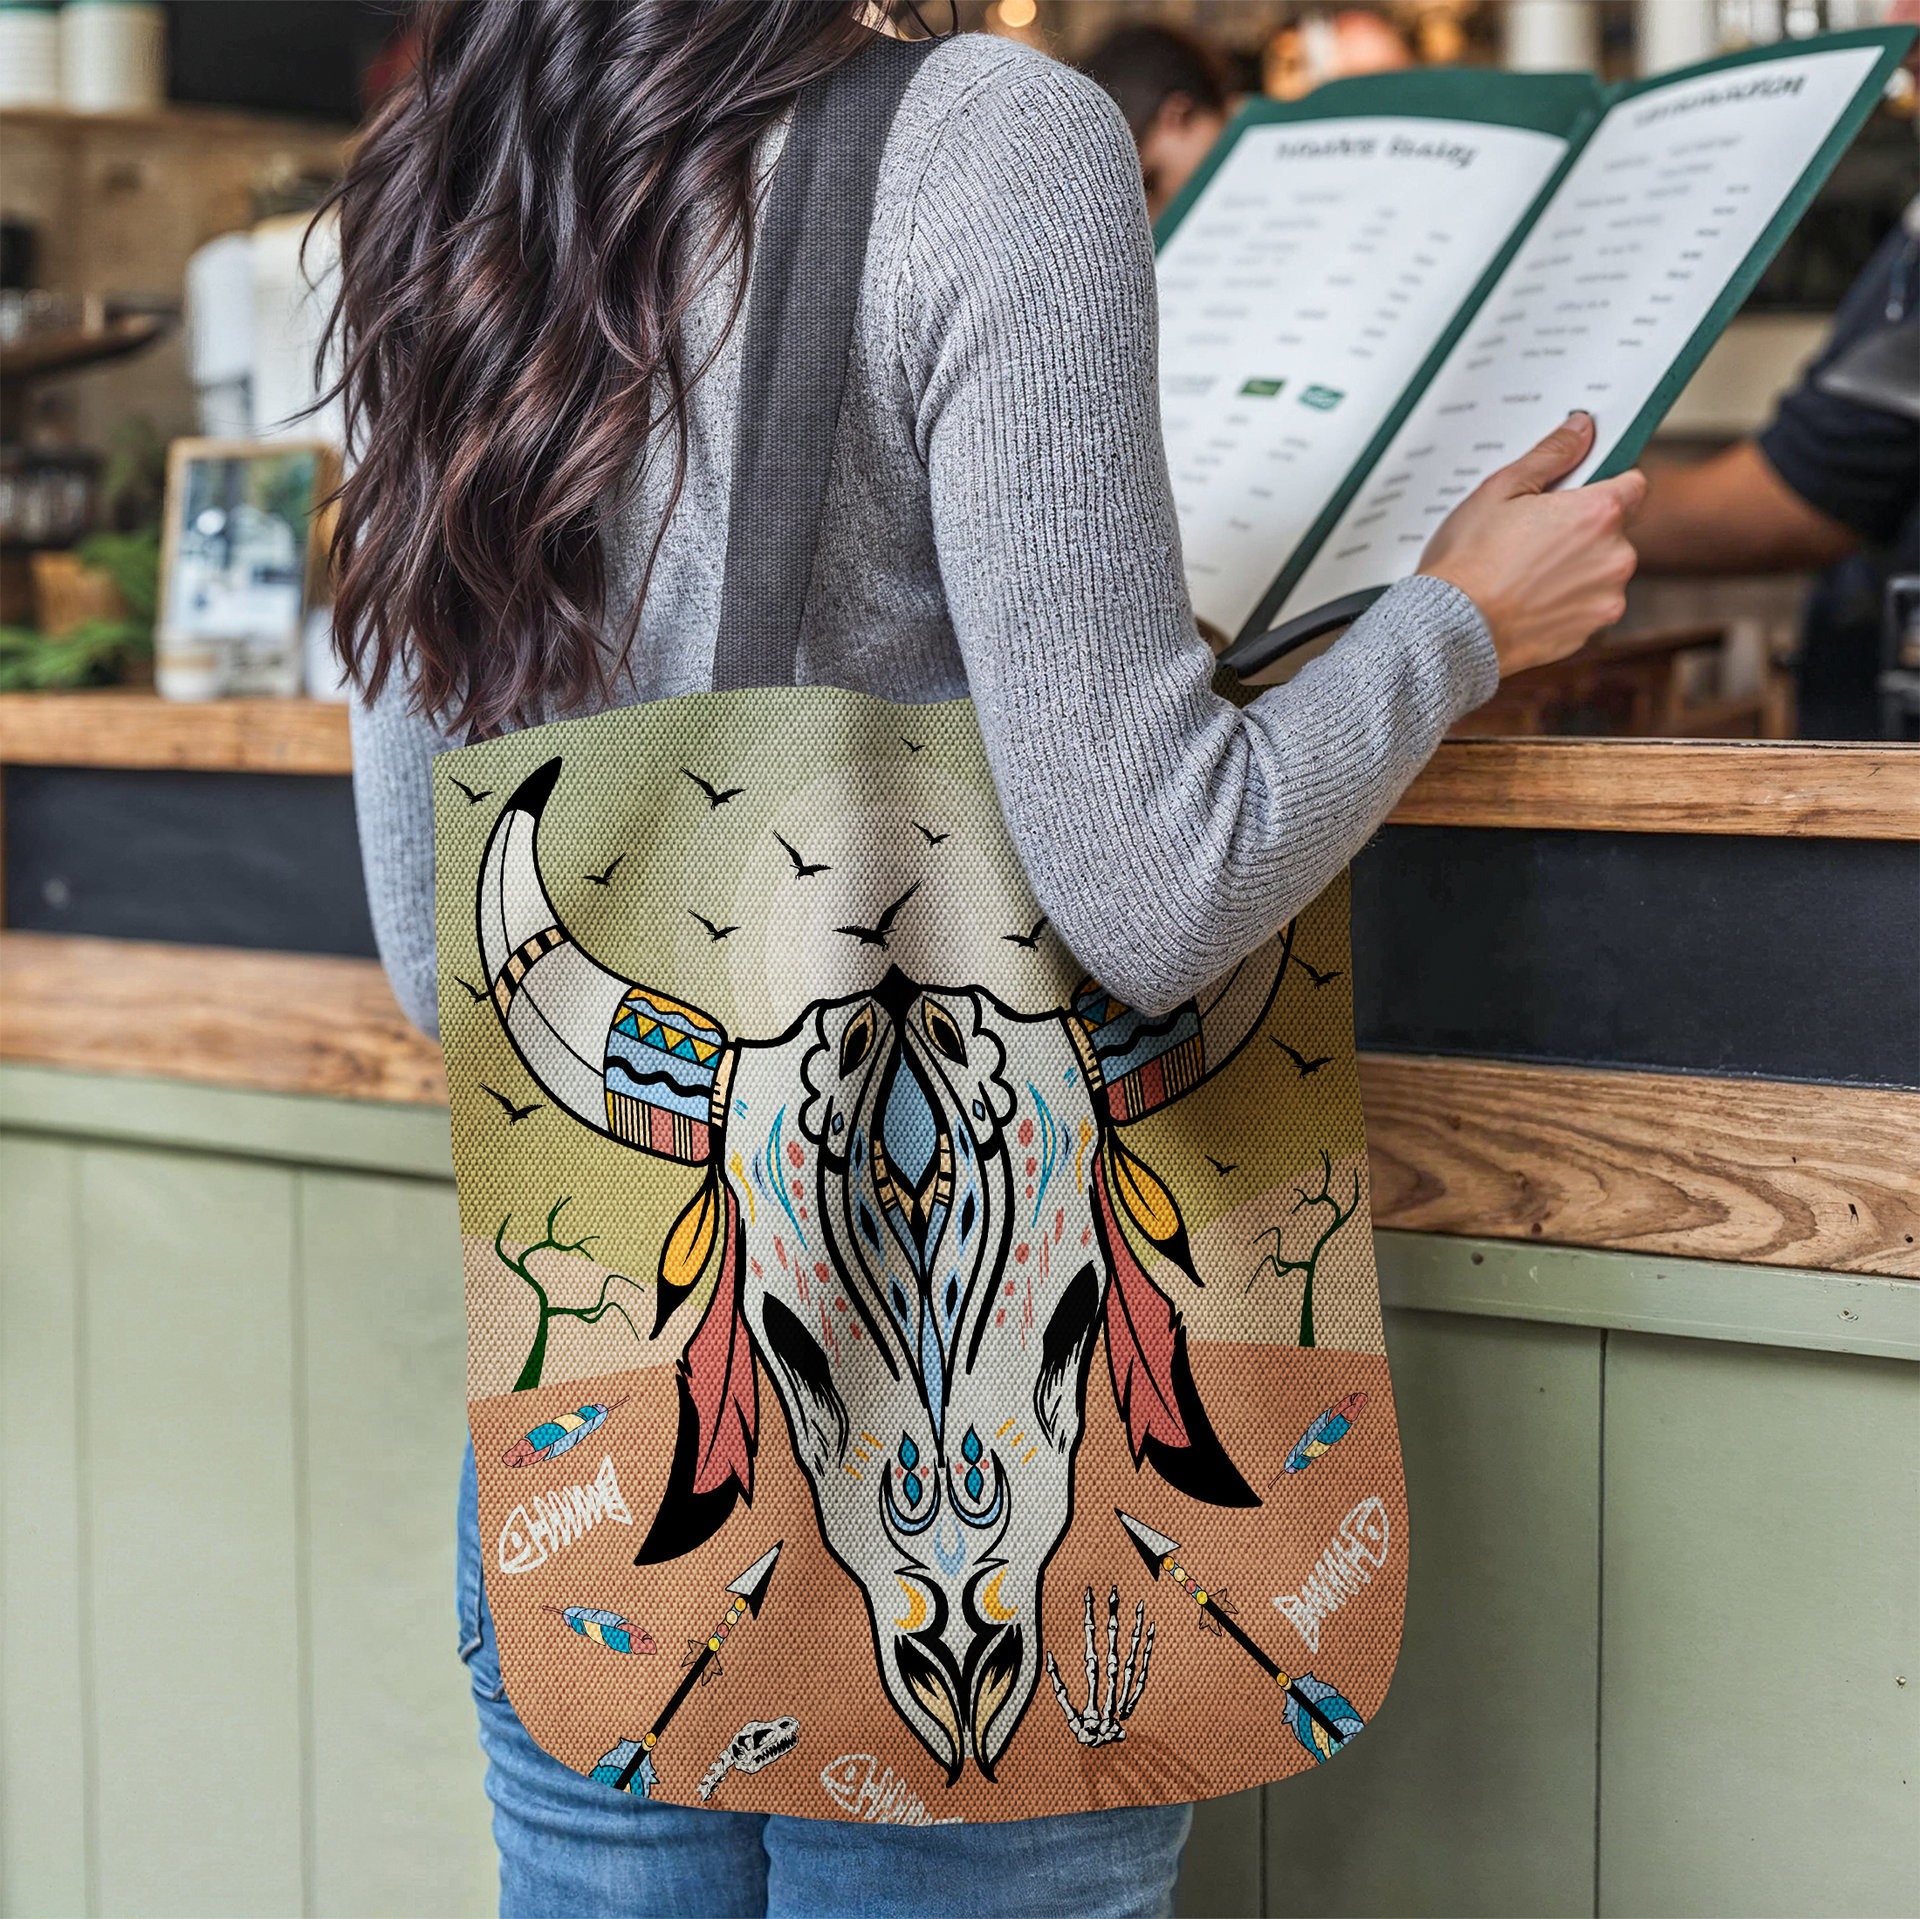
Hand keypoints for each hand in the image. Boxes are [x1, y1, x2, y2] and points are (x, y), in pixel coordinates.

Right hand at [1417, 413, 1646, 678]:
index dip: (1603, 486)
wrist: (1448, 631)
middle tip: (1532, 540)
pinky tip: (1527, 603)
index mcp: (1600, 512)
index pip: (1633, 485)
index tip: (1573, 497)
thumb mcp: (1501, 490)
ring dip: (1576, 571)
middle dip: (1583, 532)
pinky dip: (1564, 605)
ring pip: (1600, 573)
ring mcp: (1606, 599)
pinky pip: (1585, 608)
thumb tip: (1582, 427)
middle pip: (1615, 532)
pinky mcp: (1589, 633)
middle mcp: (1617, 556)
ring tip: (1526, 576)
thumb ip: (1551, 455)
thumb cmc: (1468, 560)